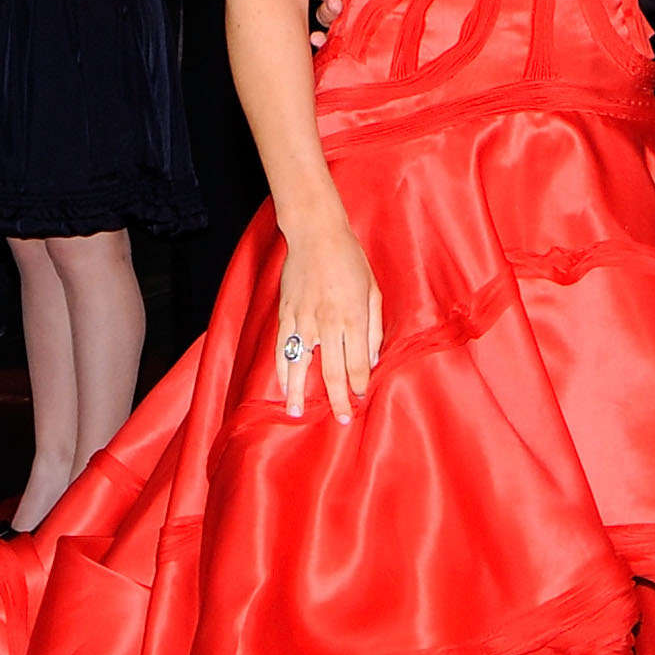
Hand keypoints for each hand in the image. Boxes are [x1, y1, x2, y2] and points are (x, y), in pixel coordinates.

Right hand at [276, 216, 381, 423]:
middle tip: (341, 419)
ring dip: (300, 392)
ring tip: (297, 413)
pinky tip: (283, 385)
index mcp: (354, 317)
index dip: (359, 385)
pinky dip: (281, 369)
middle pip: (333, 371)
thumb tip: (372, 359)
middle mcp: (329, 323)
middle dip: (337, 399)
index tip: (359, 399)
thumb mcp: (373, 290)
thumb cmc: (350, 260)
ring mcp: (304, 320)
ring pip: (301, 365)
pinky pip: (282, 348)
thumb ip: (374, 328)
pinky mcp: (286, 314)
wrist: (316, 234)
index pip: (358, 363)